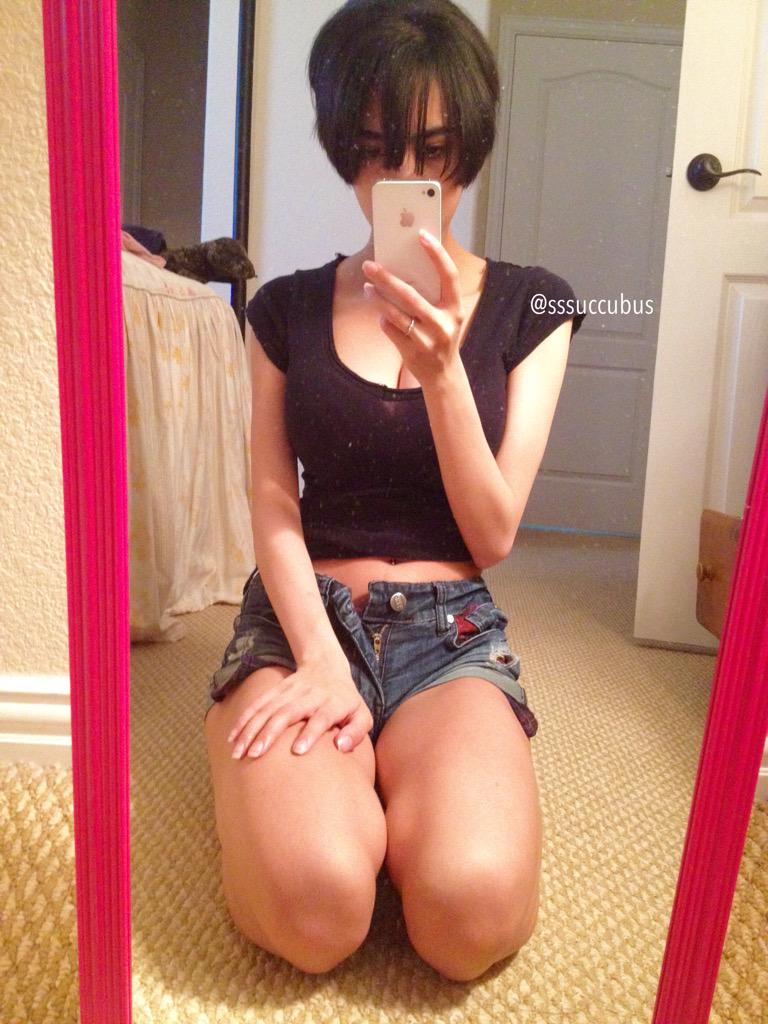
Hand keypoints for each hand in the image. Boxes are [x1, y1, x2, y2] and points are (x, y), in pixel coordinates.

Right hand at [226, 656, 373, 759]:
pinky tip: (232, 737)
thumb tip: (341, 747)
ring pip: (267, 708)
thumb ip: (356, 732)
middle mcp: (309, 695)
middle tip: (255, 755)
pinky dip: (244, 720)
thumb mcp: (362, 714)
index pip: (321, 717)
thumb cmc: (347, 701)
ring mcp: (290, 690)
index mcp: (333, 703)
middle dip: (269, 733)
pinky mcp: (276, 689)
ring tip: (238, 752)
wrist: (327, 666)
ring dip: (251, 729)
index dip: (310, 732)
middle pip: (287, 712)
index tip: (298, 751)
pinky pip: (257, 704)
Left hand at [361, 230, 464, 386]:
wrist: (443, 375)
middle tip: (370, 265)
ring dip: (378, 299)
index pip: (448, 275)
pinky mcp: (412, 352)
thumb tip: (405, 268)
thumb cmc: (442, 337)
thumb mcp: (447, 316)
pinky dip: (383, 321)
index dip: (437, 254)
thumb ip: (433, 296)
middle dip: (387, 278)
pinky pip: (391, 330)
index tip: (421, 236)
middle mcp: (443, 323)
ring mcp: (427, 339)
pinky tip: (379, 314)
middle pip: (410, 295)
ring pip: (396, 314)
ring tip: (367, 287)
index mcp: (455, 308)